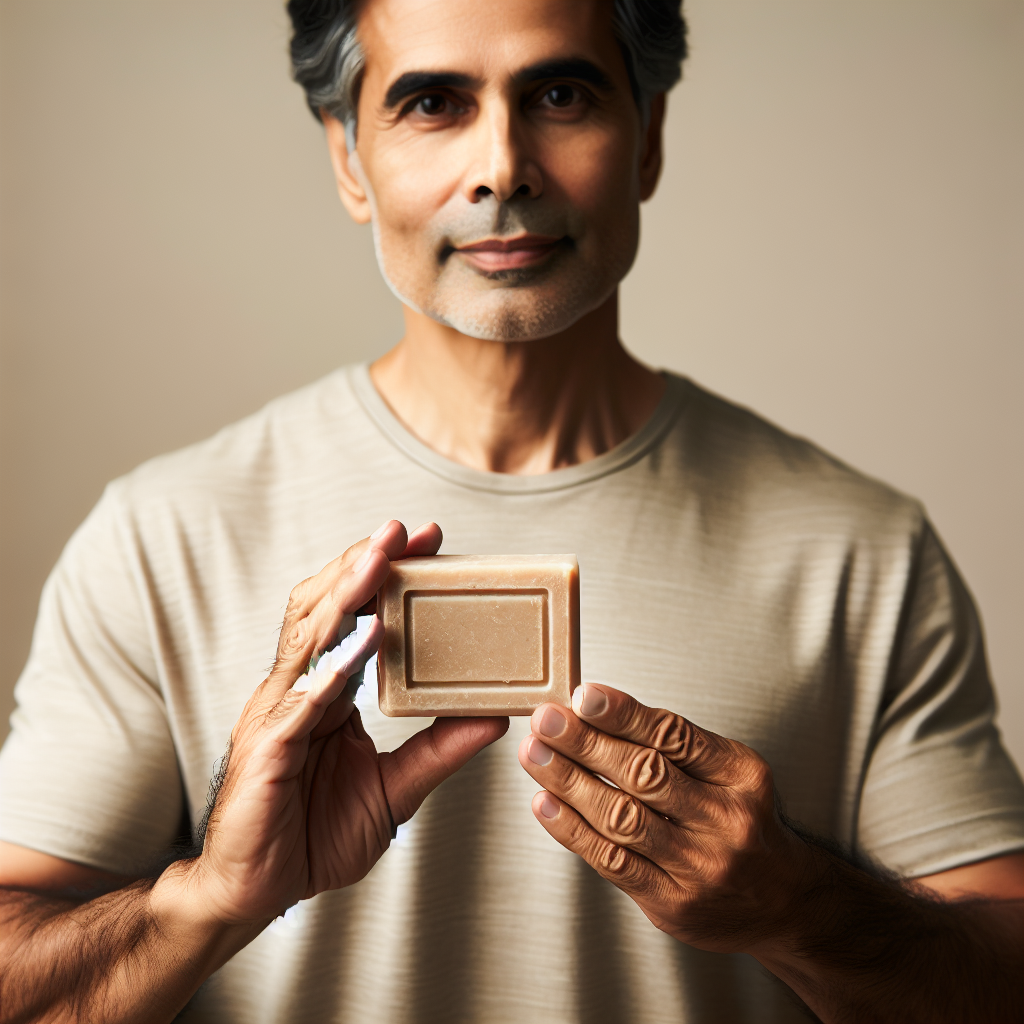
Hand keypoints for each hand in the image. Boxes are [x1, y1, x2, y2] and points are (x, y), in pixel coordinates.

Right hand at [189, 520, 508, 925]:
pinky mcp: (268, 748)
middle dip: (364, 563)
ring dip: (347, 591)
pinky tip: (364, 639)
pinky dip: (334, 665)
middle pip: (324, 607)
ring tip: (383, 556)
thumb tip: (497, 717)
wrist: (255, 892)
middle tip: (406, 530)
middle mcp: (297, 690)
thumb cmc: (314, 836)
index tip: (428, 542)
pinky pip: (303, 699)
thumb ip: (440, 750)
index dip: (383, 577)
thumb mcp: (396, 789)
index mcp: (326, 693)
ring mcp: (277, 714)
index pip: (352, 617)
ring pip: (308, 635)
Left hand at [517, 683, 811, 954]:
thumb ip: (676, 745)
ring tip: (534, 754)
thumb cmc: (742, 820)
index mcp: (741, 775)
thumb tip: (599, 709)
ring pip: (621, 817)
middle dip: (586, 743)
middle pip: (644, 774)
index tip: (583, 695)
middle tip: (546, 720)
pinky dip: (572, 830)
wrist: (784, 903)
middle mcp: (723, 819)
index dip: (624, 714)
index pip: (675, 736)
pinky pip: (613, 862)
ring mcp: (698, 866)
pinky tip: (545, 803)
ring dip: (569, 782)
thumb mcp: (732, 772)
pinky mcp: (671, 903)